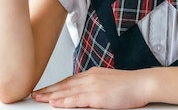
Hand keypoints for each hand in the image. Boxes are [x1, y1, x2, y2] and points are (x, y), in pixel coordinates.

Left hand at [30, 67, 150, 108]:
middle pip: (64, 84)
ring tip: (39, 98)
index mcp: (93, 74)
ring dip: (51, 95)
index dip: (55, 85)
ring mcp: (93, 86)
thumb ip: (96, 87)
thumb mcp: (109, 83)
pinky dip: (64, 100)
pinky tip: (55, 103)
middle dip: (48, 89)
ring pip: (67, 91)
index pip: (69, 80)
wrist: (143, 83)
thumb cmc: (130, 85)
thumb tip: (88, 96)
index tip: (45, 89)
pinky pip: (76, 99)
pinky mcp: (97, 95)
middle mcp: (90, 77)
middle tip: (34, 94)